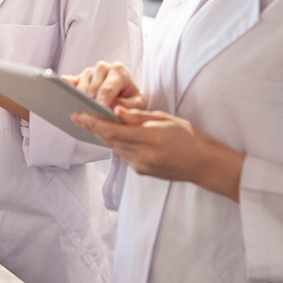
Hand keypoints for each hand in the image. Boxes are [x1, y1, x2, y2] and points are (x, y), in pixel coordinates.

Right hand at [64, 61, 145, 111]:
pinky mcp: (78, 77)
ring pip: (80, 85)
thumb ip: (128, 108)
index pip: (107, 89)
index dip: (101, 102)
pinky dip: (65, 89)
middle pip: (91, 87)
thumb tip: (114, 111)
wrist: (125, 95)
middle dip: (90, 103)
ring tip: (79, 112)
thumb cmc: (130, 100)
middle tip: (88, 116)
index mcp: (119, 71)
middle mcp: (103, 68)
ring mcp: (89, 72)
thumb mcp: (136, 105)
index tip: (98, 113)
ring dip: (79, 99)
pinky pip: (68, 81)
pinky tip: (63, 99)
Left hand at [72, 107, 244, 201]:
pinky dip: (117, 144)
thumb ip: (139, 116)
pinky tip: (113, 135)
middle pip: (109, 140)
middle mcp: (143, 155)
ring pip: (114, 148)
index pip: (113, 131)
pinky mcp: (142, 171)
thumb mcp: (165, 119)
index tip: (78, 114)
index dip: (92, 123)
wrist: (205, 164)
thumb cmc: (189, 137)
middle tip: (77, 115)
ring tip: (91, 122)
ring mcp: (141, 166)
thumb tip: (116, 110)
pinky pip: (123, 155)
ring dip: (103, 136)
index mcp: (149, 138)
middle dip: (92, 127)